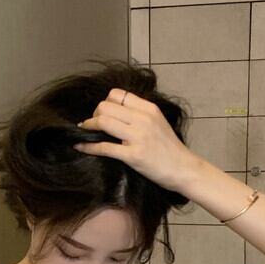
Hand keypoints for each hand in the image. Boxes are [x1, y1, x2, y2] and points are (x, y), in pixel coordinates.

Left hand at [73, 88, 201, 192]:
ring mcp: (138, 137)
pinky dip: (88, 147)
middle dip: (94, 115)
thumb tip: (115, 112)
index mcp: (148, 108)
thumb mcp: (157, 122)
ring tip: (84, 133)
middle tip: (92, 126)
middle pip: (106, 106)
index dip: (105, 103)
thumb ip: (139, 114)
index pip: (117, 94)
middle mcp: (143, 119)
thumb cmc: (169, 149)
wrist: (184, 169)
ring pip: (103, 122)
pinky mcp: (133, 156)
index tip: (103, 114)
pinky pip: (104, 147)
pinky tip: (80, 147)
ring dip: (88, 127)